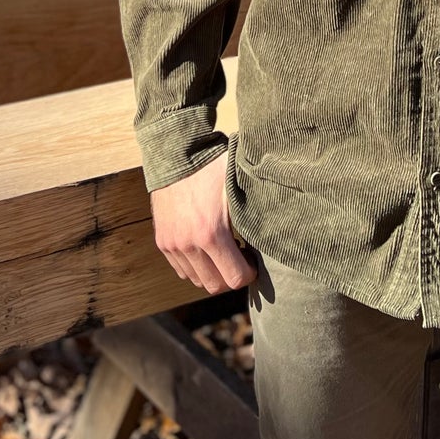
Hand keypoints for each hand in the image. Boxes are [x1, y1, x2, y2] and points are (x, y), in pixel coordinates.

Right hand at [150, 151, 256, 294]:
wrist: (176, 152)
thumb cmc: (213, 166)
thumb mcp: (238, 186)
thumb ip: (254, 212)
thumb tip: (277, 229)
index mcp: (211, 233)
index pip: (235, 278)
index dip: (249, 274)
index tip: (253, 261)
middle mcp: (188, 245)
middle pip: (215, 286)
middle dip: (231, 277)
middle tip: (240, 259)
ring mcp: (172, 245)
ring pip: (196, 280)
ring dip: (212, 273)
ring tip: (222, 252)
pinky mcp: (162, 241)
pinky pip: (181, 269)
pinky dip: (195, 266)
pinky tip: (205, 249)